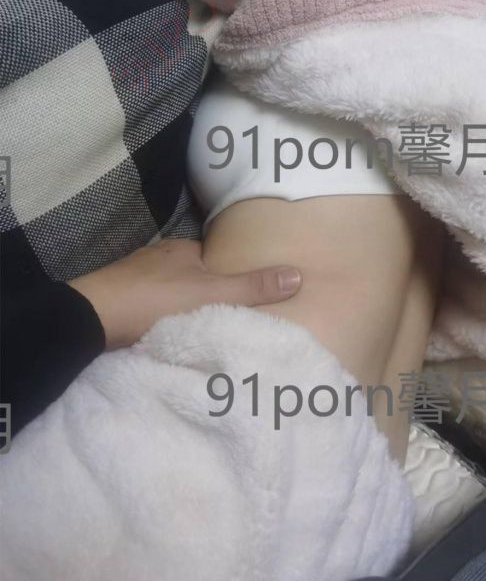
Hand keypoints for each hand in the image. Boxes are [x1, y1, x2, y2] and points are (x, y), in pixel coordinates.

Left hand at [67, 239, 301, 349]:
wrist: (92, 318)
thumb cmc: (155, 299)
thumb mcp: (212, 294)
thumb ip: (252, 288)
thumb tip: (298, 274)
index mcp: (184, 249)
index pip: (216, 257)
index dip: (232, 272)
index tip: (246, 293)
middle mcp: (159, 257)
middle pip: (193, 273)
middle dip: (207, 291)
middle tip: (227, 314)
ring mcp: (136, 277)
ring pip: (170, 290)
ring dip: (183, 306)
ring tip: (201, 327)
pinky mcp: (119, 300)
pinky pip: (151, 306)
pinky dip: (162, 317)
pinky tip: (168, 332)